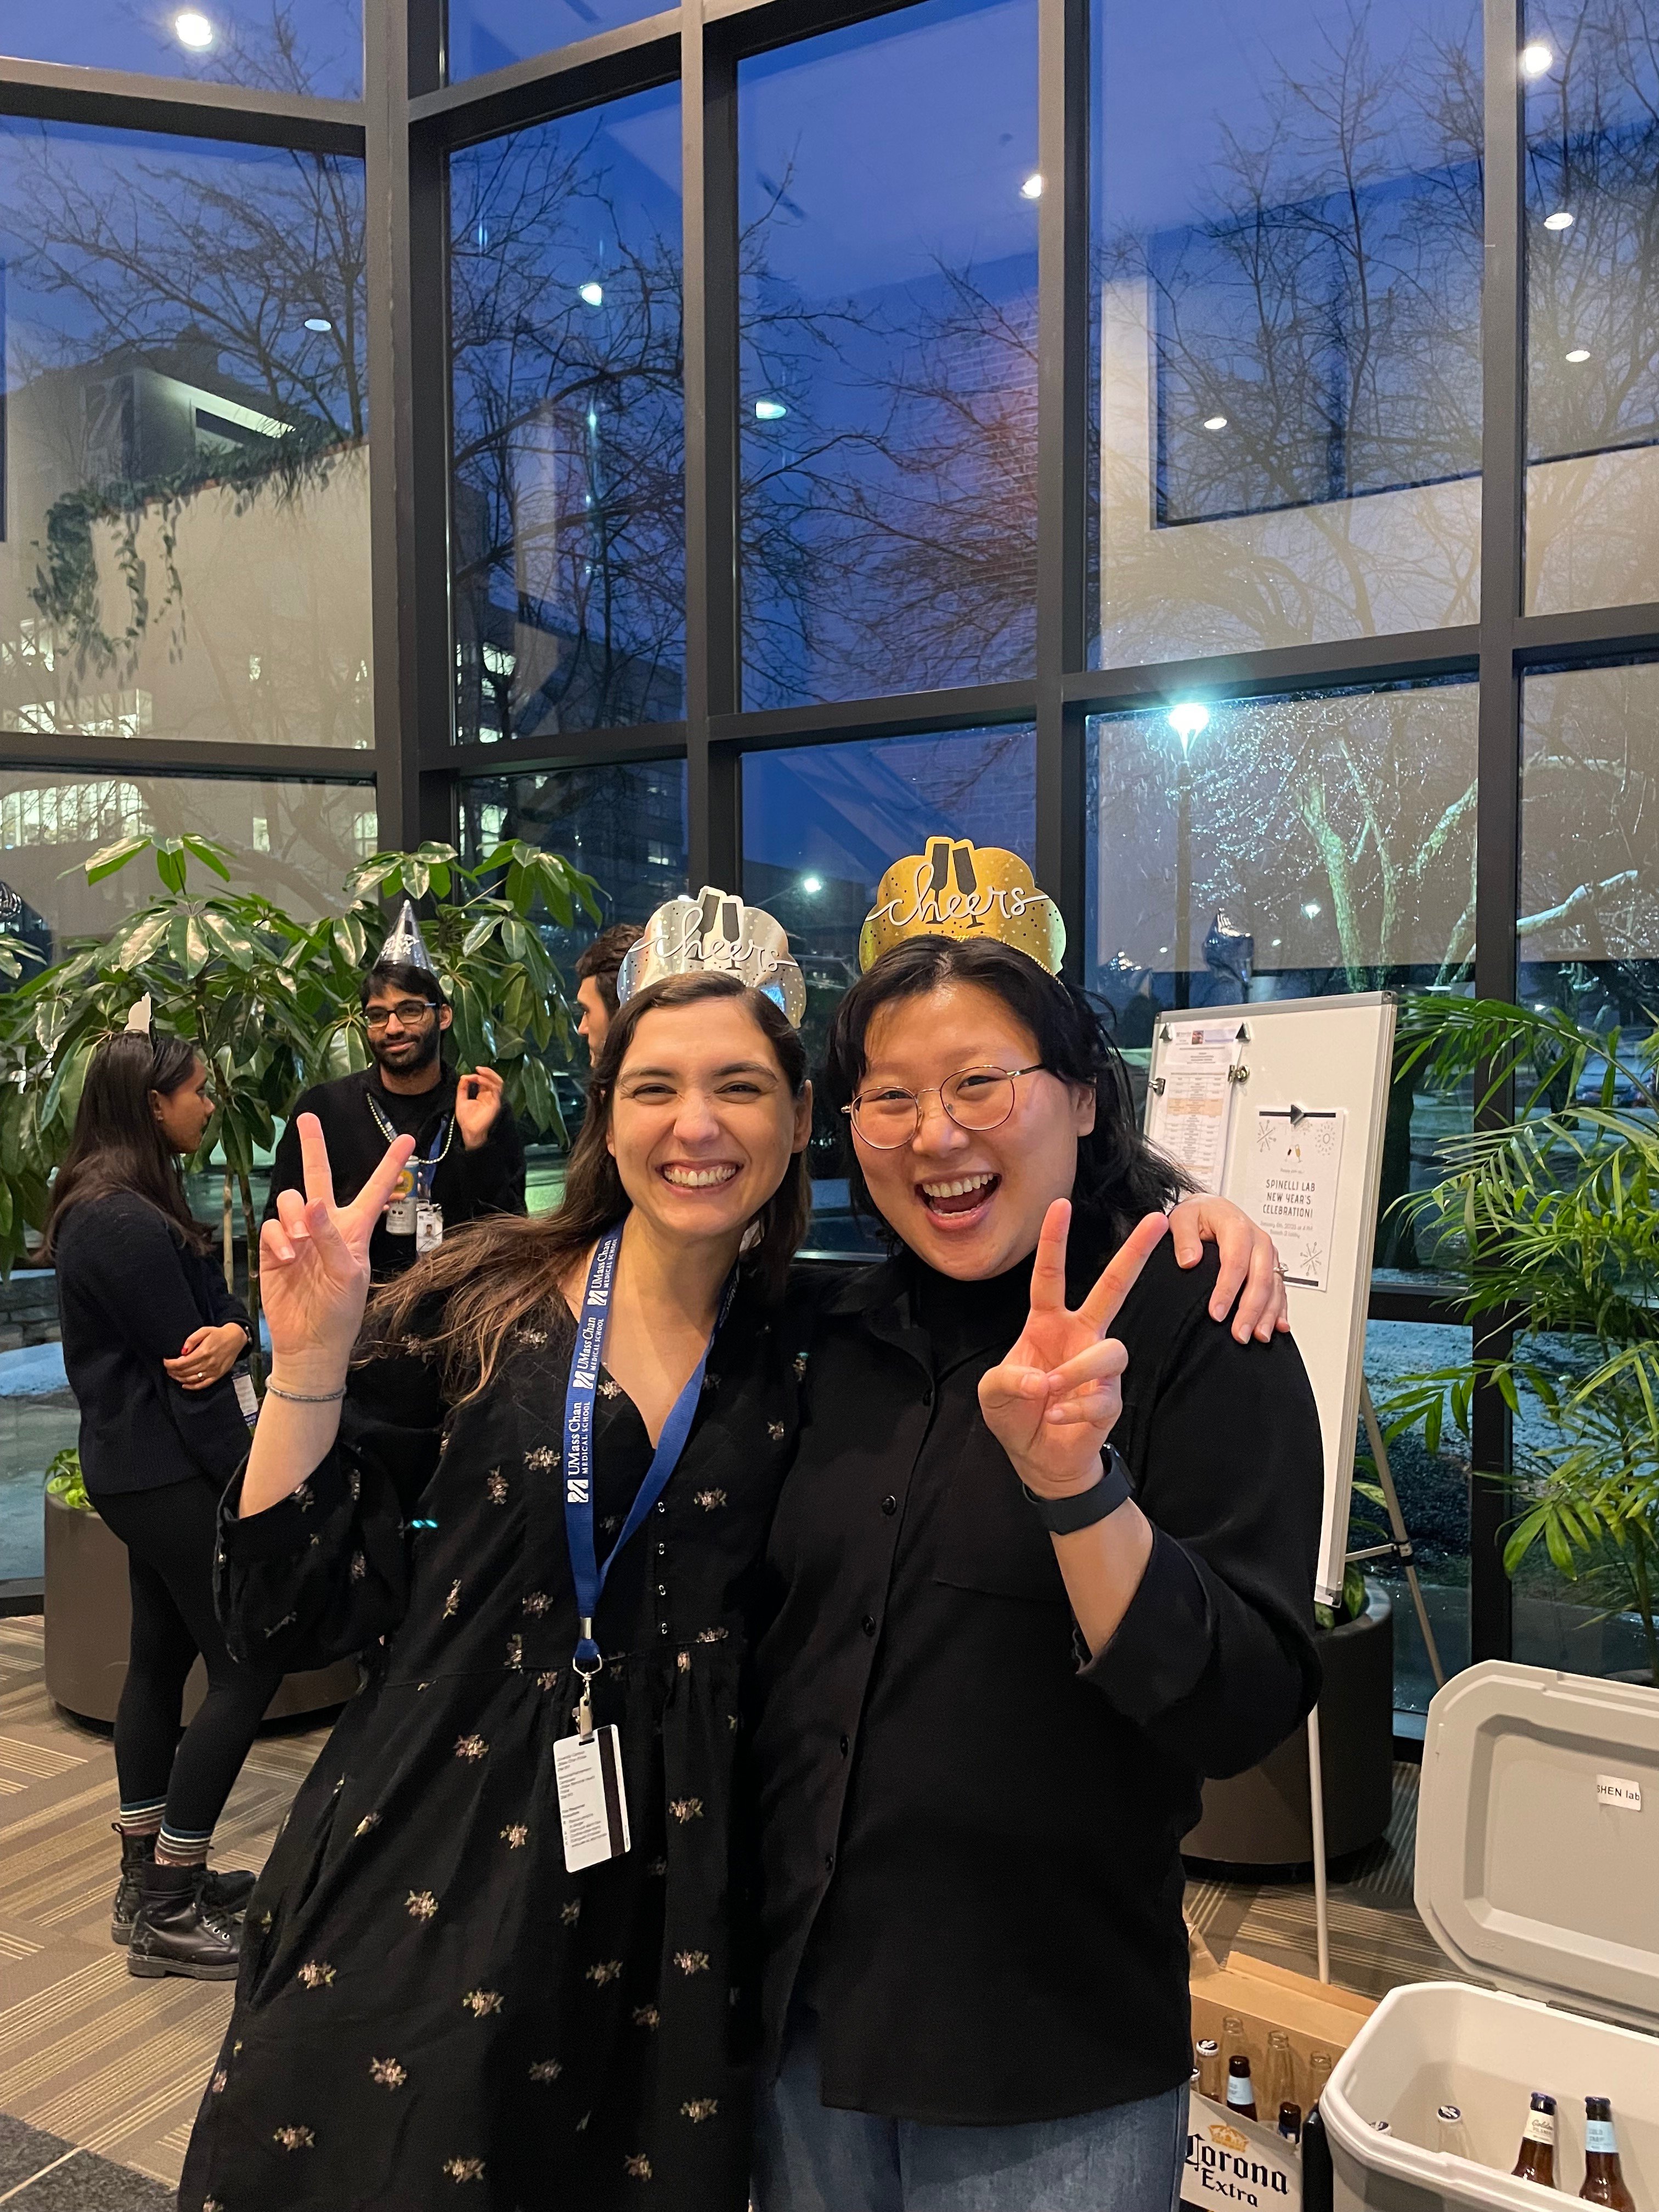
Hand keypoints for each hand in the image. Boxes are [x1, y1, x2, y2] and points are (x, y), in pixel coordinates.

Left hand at [163, 1322, 245, 1391]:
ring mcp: (212, 1371)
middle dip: (173, 1371)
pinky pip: (202, 1385)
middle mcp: (207, 1364)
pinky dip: (192, 1387)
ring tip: (173, 1374)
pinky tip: (184, 1385)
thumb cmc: (218, 1334)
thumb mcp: (204, 1331)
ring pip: (191, 1379)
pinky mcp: (217, 1375)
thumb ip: (192, 1339)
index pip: (181, 1363)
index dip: (170, 1364)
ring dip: (179, 1378)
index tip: (165, 1361)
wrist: (235, 1339)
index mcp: (203, 1352)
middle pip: (184, 1372)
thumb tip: (182, 1351)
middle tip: (168, 1367)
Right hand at [260, 1115, 415, 1386]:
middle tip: (307, 1118)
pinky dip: (279, 1236)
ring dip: (294, 1215)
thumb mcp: (348, 1275)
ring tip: (300, 1245)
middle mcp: (326, 1225)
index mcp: (355, 1229)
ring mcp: (299, 1234)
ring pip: (291, 1199)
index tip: (409, 1138)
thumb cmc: (340, 1312)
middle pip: (320, 1177)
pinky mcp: (274, 1248)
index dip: (391, 1165)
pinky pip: (271, 1225)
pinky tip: (288, 1256)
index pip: (376, 1190)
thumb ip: (331, 1238)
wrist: (309, 1343)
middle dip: (314, 1147)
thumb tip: (313, 1203)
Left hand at [455, 1065, 503, 1150]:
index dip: (479, 1075)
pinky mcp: (496, 1103)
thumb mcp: (461, 1100)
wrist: (469, 1131)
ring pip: (498, 1082)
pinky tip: (479, 1080)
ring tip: (480, 1071)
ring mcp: (494, 1099)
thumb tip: (464, 1076)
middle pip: (495, 1080)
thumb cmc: (466, 1119)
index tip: (468, 1075)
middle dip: (488, 1072)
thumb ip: (463, 1088)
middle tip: (478, 1068)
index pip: (486, 1081)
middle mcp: (491, 1096)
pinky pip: (495, 1089)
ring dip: (489, 1075)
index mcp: (484, 1095)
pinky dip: (488, 1082)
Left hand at [978, 1202, 1168, 1496]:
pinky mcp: (1111, 1397)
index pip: (1050, 1275)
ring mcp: (1099, 1366)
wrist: (1038, 1459)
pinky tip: (1057, 1417)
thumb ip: (1006, 1380)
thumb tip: (1040, 1378)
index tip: (1060, 1204)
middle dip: (1134, 1254)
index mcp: (1047, 1323)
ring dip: (1076, 1371)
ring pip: (1111, 1349)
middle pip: (1112, 1288)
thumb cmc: (1016, 1414)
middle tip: (1158, 1219)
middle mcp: (1079, 1335)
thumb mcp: (992, 1393)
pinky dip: (1074, 1408)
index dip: (1054, 1241)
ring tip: (1049, 1392)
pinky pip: (1102, 1395)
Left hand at [1168, 1195, 1287, 1342]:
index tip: (1216, 1313)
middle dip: (1251, 1309)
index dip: (1227, 1290)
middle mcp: (1258, 1240)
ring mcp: (1268, 1254)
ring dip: (1268, 1314)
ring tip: (1257, 1336)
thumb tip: (1189, 1260)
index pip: (1235, 1261)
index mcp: (1236, 1226)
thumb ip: (1184, 1237)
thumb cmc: (1198, 1215)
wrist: (1211, 1208)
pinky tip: (1278, 1326)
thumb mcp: (1182, 1217)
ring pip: (1274, 1286)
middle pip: (1260, 1278)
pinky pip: (1281, 1288)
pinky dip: (1280, 1309)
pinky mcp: (1271, 1265)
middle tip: (1239, 1333)